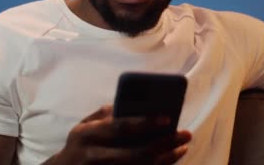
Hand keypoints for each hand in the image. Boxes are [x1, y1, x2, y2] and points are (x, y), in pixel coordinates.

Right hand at [50, 105, 191, 164]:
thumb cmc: (78, 145)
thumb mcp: (83, 126)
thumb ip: (104, 114)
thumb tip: (131, 104)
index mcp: (87, 134)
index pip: (120, 128)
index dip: (145, 123)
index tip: (168, 118)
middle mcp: (94, 156)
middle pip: (135, 154)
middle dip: (164, 144)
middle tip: (185, 134)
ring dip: (165, 159)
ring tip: (182, 147)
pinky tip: (170, 158)